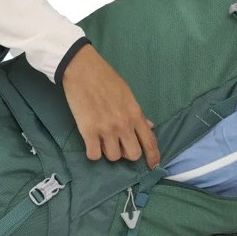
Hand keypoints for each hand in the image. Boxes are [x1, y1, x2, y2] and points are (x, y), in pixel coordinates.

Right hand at [61, 45, 160, 166]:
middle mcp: (123, 125)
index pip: (149, 141)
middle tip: (119, 144)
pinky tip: (91, 143)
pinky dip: (93, 152)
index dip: (153, 157)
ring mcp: (106, 129)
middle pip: (132, 155)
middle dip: (127, 153)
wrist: (83, 70)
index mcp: (135, 114)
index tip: (153, 165)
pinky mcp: (88, 131)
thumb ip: (138, 113)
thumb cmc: (106, 79)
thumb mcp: (128, 94)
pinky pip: (94, 155)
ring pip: (113, 157)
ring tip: (102, 140)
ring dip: (108, 152)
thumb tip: (149, 126)